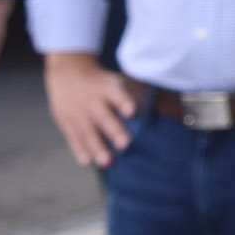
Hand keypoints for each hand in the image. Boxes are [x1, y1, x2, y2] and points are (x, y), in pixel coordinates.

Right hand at [44, 52, 136, 168]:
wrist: (68, 73)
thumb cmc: (103, 83)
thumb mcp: (116, 81)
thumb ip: (135, 95)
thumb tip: (167, 109)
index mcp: (108, 88)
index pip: (117, 95)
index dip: (124, 102)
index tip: (133, 112)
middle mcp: (93, 101)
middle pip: (103, 117)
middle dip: (114, 131)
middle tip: (125, 145)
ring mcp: (78, 112)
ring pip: (88, 132)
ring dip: (97, 148)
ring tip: (107, 162)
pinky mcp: (66, 122)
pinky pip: (74, 138)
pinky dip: (79, 150)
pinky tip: (86, 161)